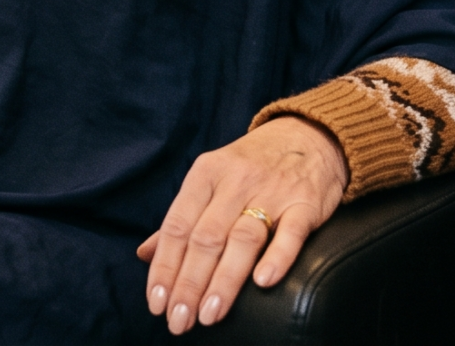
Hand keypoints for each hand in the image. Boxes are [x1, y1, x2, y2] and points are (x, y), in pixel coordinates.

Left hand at [137, 117, 347, 334]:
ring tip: (210, 314)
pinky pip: (291, 232)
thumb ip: (181, 218)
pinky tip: (263, 283)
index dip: (164, 267)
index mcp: (206, 174)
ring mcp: (272, 191)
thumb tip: (144, 254)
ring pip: (242, 238)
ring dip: (224, 281)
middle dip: (189, 283)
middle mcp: (236, 180)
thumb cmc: (252, 165)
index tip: (157, 302)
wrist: (309, 135)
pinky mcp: (306, 202)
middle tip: (179, 320)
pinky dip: (277, 257)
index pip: (177, 226)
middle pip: (205, 237)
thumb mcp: (212, 179)